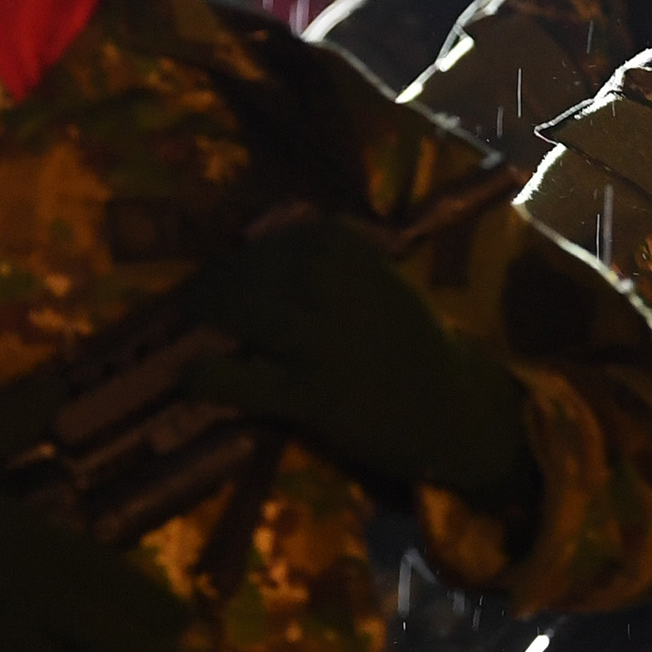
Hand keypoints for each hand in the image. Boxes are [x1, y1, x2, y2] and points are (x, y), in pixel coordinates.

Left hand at [164, 214, 540, 519]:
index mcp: (373, 263)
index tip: (249, 253)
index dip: (267, 244)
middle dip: (232, 272)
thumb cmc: (417, 348)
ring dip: (216, 306)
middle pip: (271, 267)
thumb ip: (348, 264)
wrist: (458, 415)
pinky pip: (252, 383)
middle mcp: (351, 296)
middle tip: (207, 287)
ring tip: (195, 311)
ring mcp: (331, 347)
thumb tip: (277, 242)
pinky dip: (214, 376)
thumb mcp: (392, 288)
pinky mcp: (315, 399)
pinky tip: (192, 373)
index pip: (305, 236)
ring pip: (257, 313)